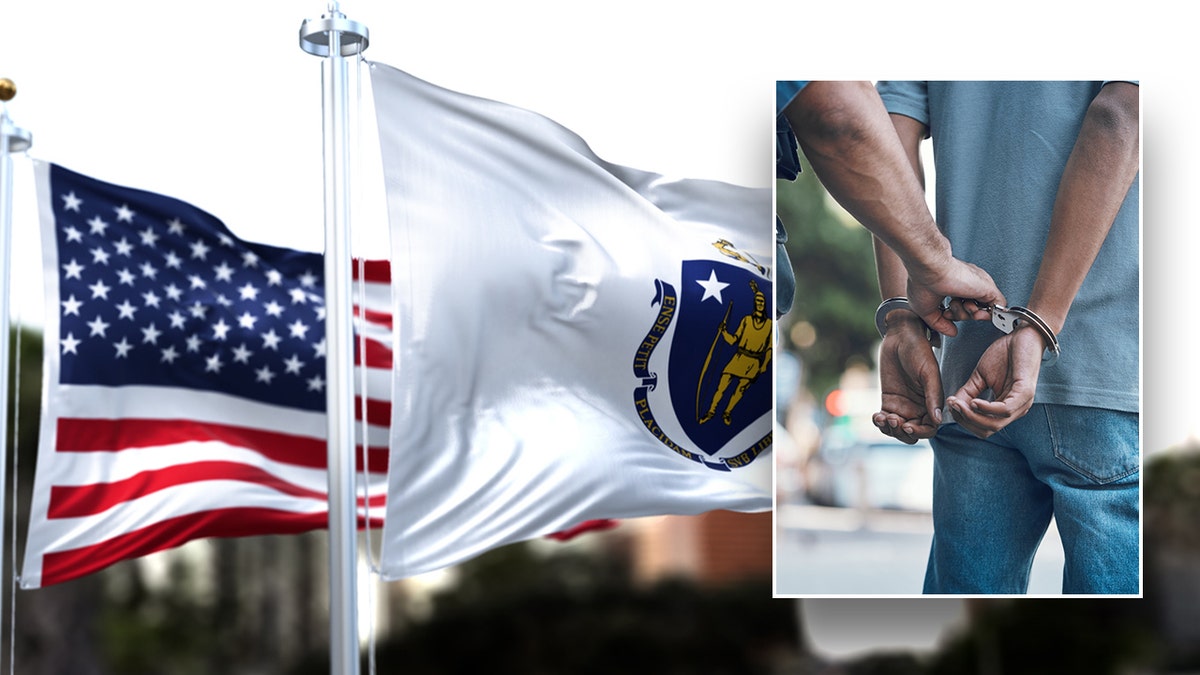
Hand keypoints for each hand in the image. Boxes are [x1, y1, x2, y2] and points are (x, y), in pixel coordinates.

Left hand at [871, 313, 941, 443]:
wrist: (901, 336)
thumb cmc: (919, 351)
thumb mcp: (929, 372)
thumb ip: (933, 396)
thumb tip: (938, 420)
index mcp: (932, 403)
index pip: (929, 429)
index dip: (919, 432)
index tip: (907, 425)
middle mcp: (919, 408)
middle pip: (912, 433)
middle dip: (902, 433)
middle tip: (893, 421)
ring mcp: (903, 406)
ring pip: (897, 429)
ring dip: (889, 430)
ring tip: (882, 418)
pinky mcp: (888, 400)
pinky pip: (884, 419)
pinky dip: (879, 422)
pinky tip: (876, 416)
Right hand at [907, 257, 1003, 336]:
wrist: (930, 270)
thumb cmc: (923, 282)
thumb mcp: (927, 311)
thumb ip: (940, 324)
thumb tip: (951, 332)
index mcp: (953, 285)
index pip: (961, 305)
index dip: (955, 314)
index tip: (945, 314)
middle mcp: (966, 284)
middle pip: (973, 308)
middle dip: (962, 315)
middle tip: (951, 311)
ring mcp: (977, 286)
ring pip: (984, 309)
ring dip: (971, 314)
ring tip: (961, 306)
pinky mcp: (987, 288)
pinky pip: (998, 307)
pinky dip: (989, 315)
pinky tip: (975, 312)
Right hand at [945, 327, 1043, 438]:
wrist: (1024, 335)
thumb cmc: (1005, 353)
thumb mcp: (980, 376)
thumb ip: (967, 392)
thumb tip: (952, 405)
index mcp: (1006, 408)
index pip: (982, 427)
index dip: (964, 420)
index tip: (950, 405)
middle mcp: (1016, 410)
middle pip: (987, 430)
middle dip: (966, 421)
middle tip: (953, 406)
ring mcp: (1022, 403)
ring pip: (995, 424)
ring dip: (973, 417)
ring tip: (959, 404)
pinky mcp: (1025, 393)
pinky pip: (1005, 410)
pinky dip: (987, 409)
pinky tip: (974, 401)